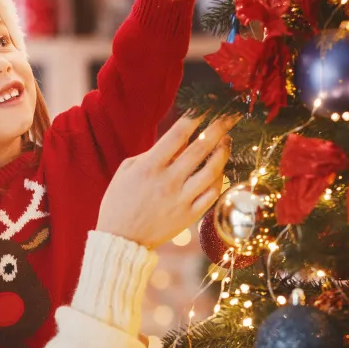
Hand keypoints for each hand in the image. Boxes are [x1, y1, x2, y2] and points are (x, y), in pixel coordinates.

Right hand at [97, 114, 234, 247]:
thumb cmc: (119, 201)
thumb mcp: (127, 170)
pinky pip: (211, 194)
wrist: (122, 239)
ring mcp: (181, 199)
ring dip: (222, 152)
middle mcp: (168, 181)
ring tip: (227, 141)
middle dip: (217, 128)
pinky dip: (219, 179)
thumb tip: (178, 141)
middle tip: (229, 116)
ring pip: (211, 171)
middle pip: (200, 148)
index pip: (178, 134)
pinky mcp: (189, 216)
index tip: (205, 108)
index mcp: (150, 166)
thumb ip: (152, 153)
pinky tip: (220, 169)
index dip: (194, 118)